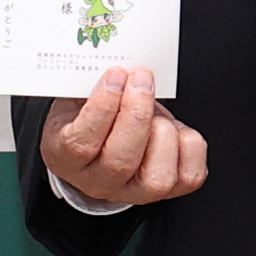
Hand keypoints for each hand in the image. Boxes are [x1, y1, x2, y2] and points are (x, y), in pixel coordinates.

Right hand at [40, 66, 206, 206]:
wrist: (103, 140)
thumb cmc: (88, 116)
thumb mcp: (76, 98)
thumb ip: (90, 84)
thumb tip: (116, 63)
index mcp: (65, 158)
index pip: (81, 143)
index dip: (102, 107)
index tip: (115, 75)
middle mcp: (99, 182)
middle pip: (120, 160)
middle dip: (137, 113)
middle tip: (142, 79)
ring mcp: (136, 192)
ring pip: (157, 177)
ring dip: (163, 130)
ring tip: (155, 108)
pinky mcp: (171, 191)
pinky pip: (190, 175)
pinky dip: (189, 144)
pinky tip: (173, 128)